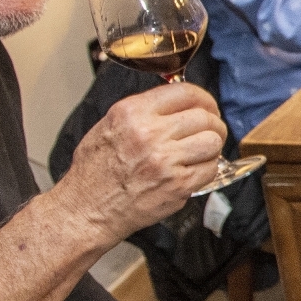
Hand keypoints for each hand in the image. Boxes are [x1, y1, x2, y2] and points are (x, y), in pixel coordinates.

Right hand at [55, 83, 226, 247]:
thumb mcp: (109, 125)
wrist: (87, 209)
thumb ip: (144, 110)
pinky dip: (207, 170)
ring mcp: (165, 160)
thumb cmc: (95, 171)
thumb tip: (178, 102)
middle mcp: (149, 133)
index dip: (204, 99)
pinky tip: (193, 171)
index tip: (207, 107)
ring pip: (212, 141)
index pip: (185, 92)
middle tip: (209, 131)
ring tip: (200, 152)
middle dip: (212, 124)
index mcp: (131, 112)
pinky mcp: (178, 184)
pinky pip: (211, 168)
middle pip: (204, 117)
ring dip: (212, 147)